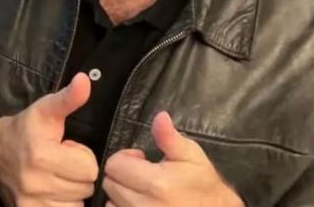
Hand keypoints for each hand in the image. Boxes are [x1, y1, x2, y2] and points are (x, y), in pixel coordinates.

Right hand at [0, 73, 98, 205]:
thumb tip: (85, 80)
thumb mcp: (46, 110)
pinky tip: (52, 191)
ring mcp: (31, 202)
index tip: (67, 148)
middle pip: (85, 187)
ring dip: (71, 191)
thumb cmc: (25, 129)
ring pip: (76, 203)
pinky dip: (63, 205)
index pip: (90, 168)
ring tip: (56, 176)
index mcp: (42, 155)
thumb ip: (68, 98)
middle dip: (78, 174)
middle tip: (61, 163)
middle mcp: (35, 182)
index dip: (82, 156)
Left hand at [103, 112, 242, 206]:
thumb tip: (160, 117)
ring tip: (143, 192)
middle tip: (143, 176)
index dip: (125, 158)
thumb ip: (169, 137)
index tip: (141, 160)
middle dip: (123, 175)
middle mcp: (145, 206)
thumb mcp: (191, 156)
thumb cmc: (203, 184)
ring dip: (122, 194)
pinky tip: (141, 204)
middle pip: (110, 183)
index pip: (114, 165)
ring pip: (111, 202)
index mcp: (156, 183)